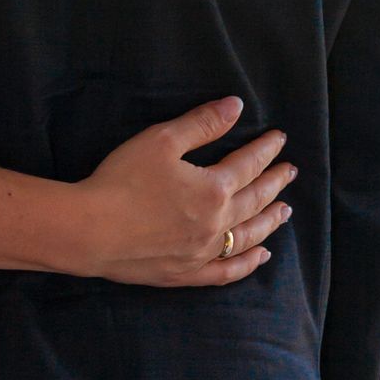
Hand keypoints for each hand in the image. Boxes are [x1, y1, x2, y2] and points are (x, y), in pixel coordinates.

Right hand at [66, 96, 295, 287]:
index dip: (266, 149)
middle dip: (275, 183)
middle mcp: (217, 224)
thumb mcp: (161, 141)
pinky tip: (261, 256)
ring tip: (285, 210)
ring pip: (249, 236)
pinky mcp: (186, 273)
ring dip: (270, 221)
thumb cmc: (121, 181)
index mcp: (214, 189)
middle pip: (255, 200)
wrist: (90, 231)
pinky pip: (227, 272)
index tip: (279, 139)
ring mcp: (203, 253)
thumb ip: (202, 123)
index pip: (249, 165)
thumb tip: (236, 107)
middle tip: (290, 171)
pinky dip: (248, 263)